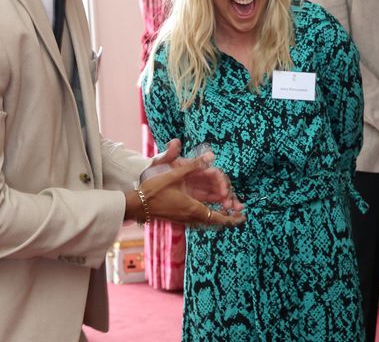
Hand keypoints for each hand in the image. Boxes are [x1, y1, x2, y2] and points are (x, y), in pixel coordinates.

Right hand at [130, 141, 244, 227]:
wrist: (136, 205)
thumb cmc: (154, 191)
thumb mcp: (174, 175)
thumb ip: (193, 165)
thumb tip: (210, 156)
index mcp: (192, 208)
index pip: (218, 218)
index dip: (232, 219)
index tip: (242, 217)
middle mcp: (190, 217)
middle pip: (214, 221)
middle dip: (228, 216)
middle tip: (239, 209)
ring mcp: (184, 219)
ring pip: (207, 220)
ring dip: (218, 215)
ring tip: (228, 207)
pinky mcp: (179, 217)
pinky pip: (198, 218)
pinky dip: (208, 214)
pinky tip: (209, 207)